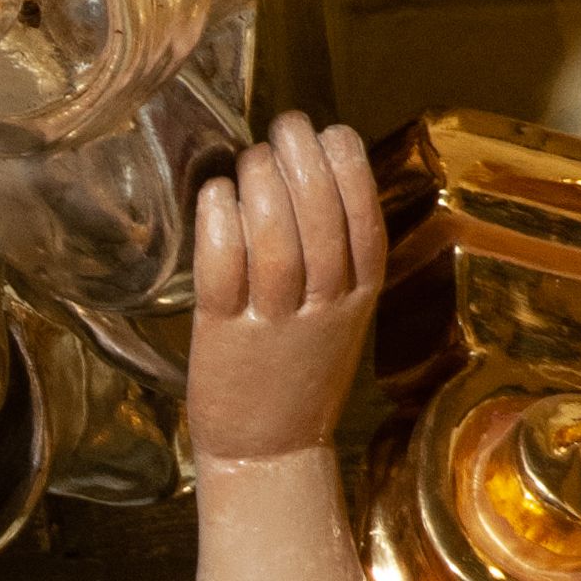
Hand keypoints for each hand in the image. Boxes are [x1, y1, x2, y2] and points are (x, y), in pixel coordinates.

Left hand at [185, 115, 386, 465]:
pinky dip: (220, 222)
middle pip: (320, 218)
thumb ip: (337, 257)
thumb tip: (315, 173)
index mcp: (360, 299)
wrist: (270, 453)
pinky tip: (216, 194)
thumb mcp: (341, 317)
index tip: (330, 131)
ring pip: (275, 239)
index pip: (364, 219)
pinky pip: (223, 269)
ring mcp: (272, 324)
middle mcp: (322, 308)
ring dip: (261, 183)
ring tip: (249, 160)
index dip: (348, 166)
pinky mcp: (223, 336)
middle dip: (302, 157)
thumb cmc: (299, 373)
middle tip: (284, 127)